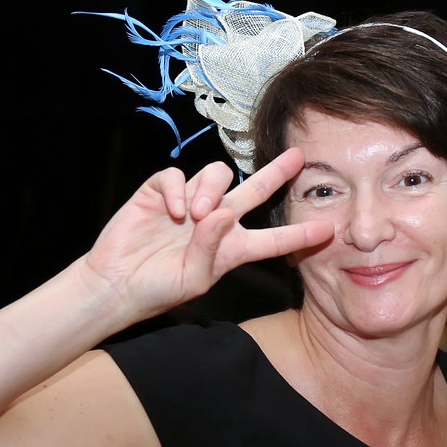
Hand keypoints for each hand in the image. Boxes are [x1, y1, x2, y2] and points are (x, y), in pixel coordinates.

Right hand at [80, 149, 331, 320]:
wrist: (117, 284)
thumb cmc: (159, 288)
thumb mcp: (192, 280)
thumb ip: (210, 250)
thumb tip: (222, 213)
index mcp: (232, 248)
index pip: (273, 239)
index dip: (299, 234)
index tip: (329, 229)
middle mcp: (216, 221)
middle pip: (253, 191)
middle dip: (276, 173)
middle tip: (298, 157)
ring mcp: (189, 203)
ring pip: (215, 175)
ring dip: (210, 190)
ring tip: (197, 214)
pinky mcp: (160, 192)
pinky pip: (177, 175)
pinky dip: (177, 189)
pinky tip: (172, 210)